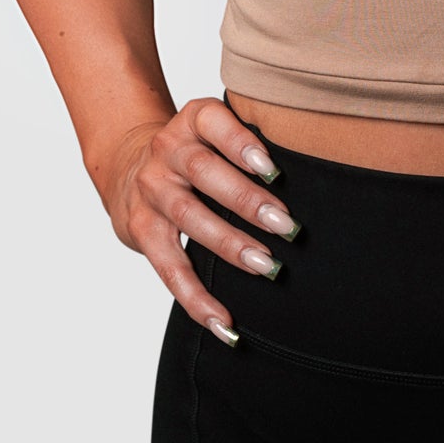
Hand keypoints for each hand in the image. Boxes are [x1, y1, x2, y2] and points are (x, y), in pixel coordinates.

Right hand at [100, 95, 301, 344]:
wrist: (129, 166)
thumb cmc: (198, 149)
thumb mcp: (217, 129)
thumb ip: (253, 139)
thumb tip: (314, 171)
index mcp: (193, 120)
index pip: (214, 123)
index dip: (242, 144)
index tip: (274, 170)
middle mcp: (167, 151)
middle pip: (204, 172)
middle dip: (247, 201)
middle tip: (288, 226)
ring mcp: (152, 191)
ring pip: (190, 217)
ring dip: (230, 245)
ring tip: (268, 266)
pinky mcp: (142, 230)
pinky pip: (169, 268)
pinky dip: (196, 299)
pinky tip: (224, 322)